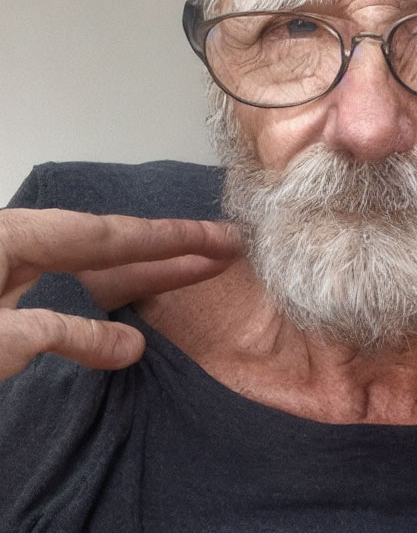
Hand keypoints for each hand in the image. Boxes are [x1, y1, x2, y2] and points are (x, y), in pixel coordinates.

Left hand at [0, 208, 241, 379]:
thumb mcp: (0, 336)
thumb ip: (68, 333)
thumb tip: (132, 347)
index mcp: (20, 238)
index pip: (113, 236)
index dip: (172, 238)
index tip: (220, 237)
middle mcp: (25, 252)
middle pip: (114, 250)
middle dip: (173, 252)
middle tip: (227, 248)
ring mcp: (16, 281)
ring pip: (96, 277)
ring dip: (149, 277)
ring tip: (201, 270)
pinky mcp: (9, 310)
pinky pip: (72, 303)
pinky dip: (107, 316)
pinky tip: (133, 330)